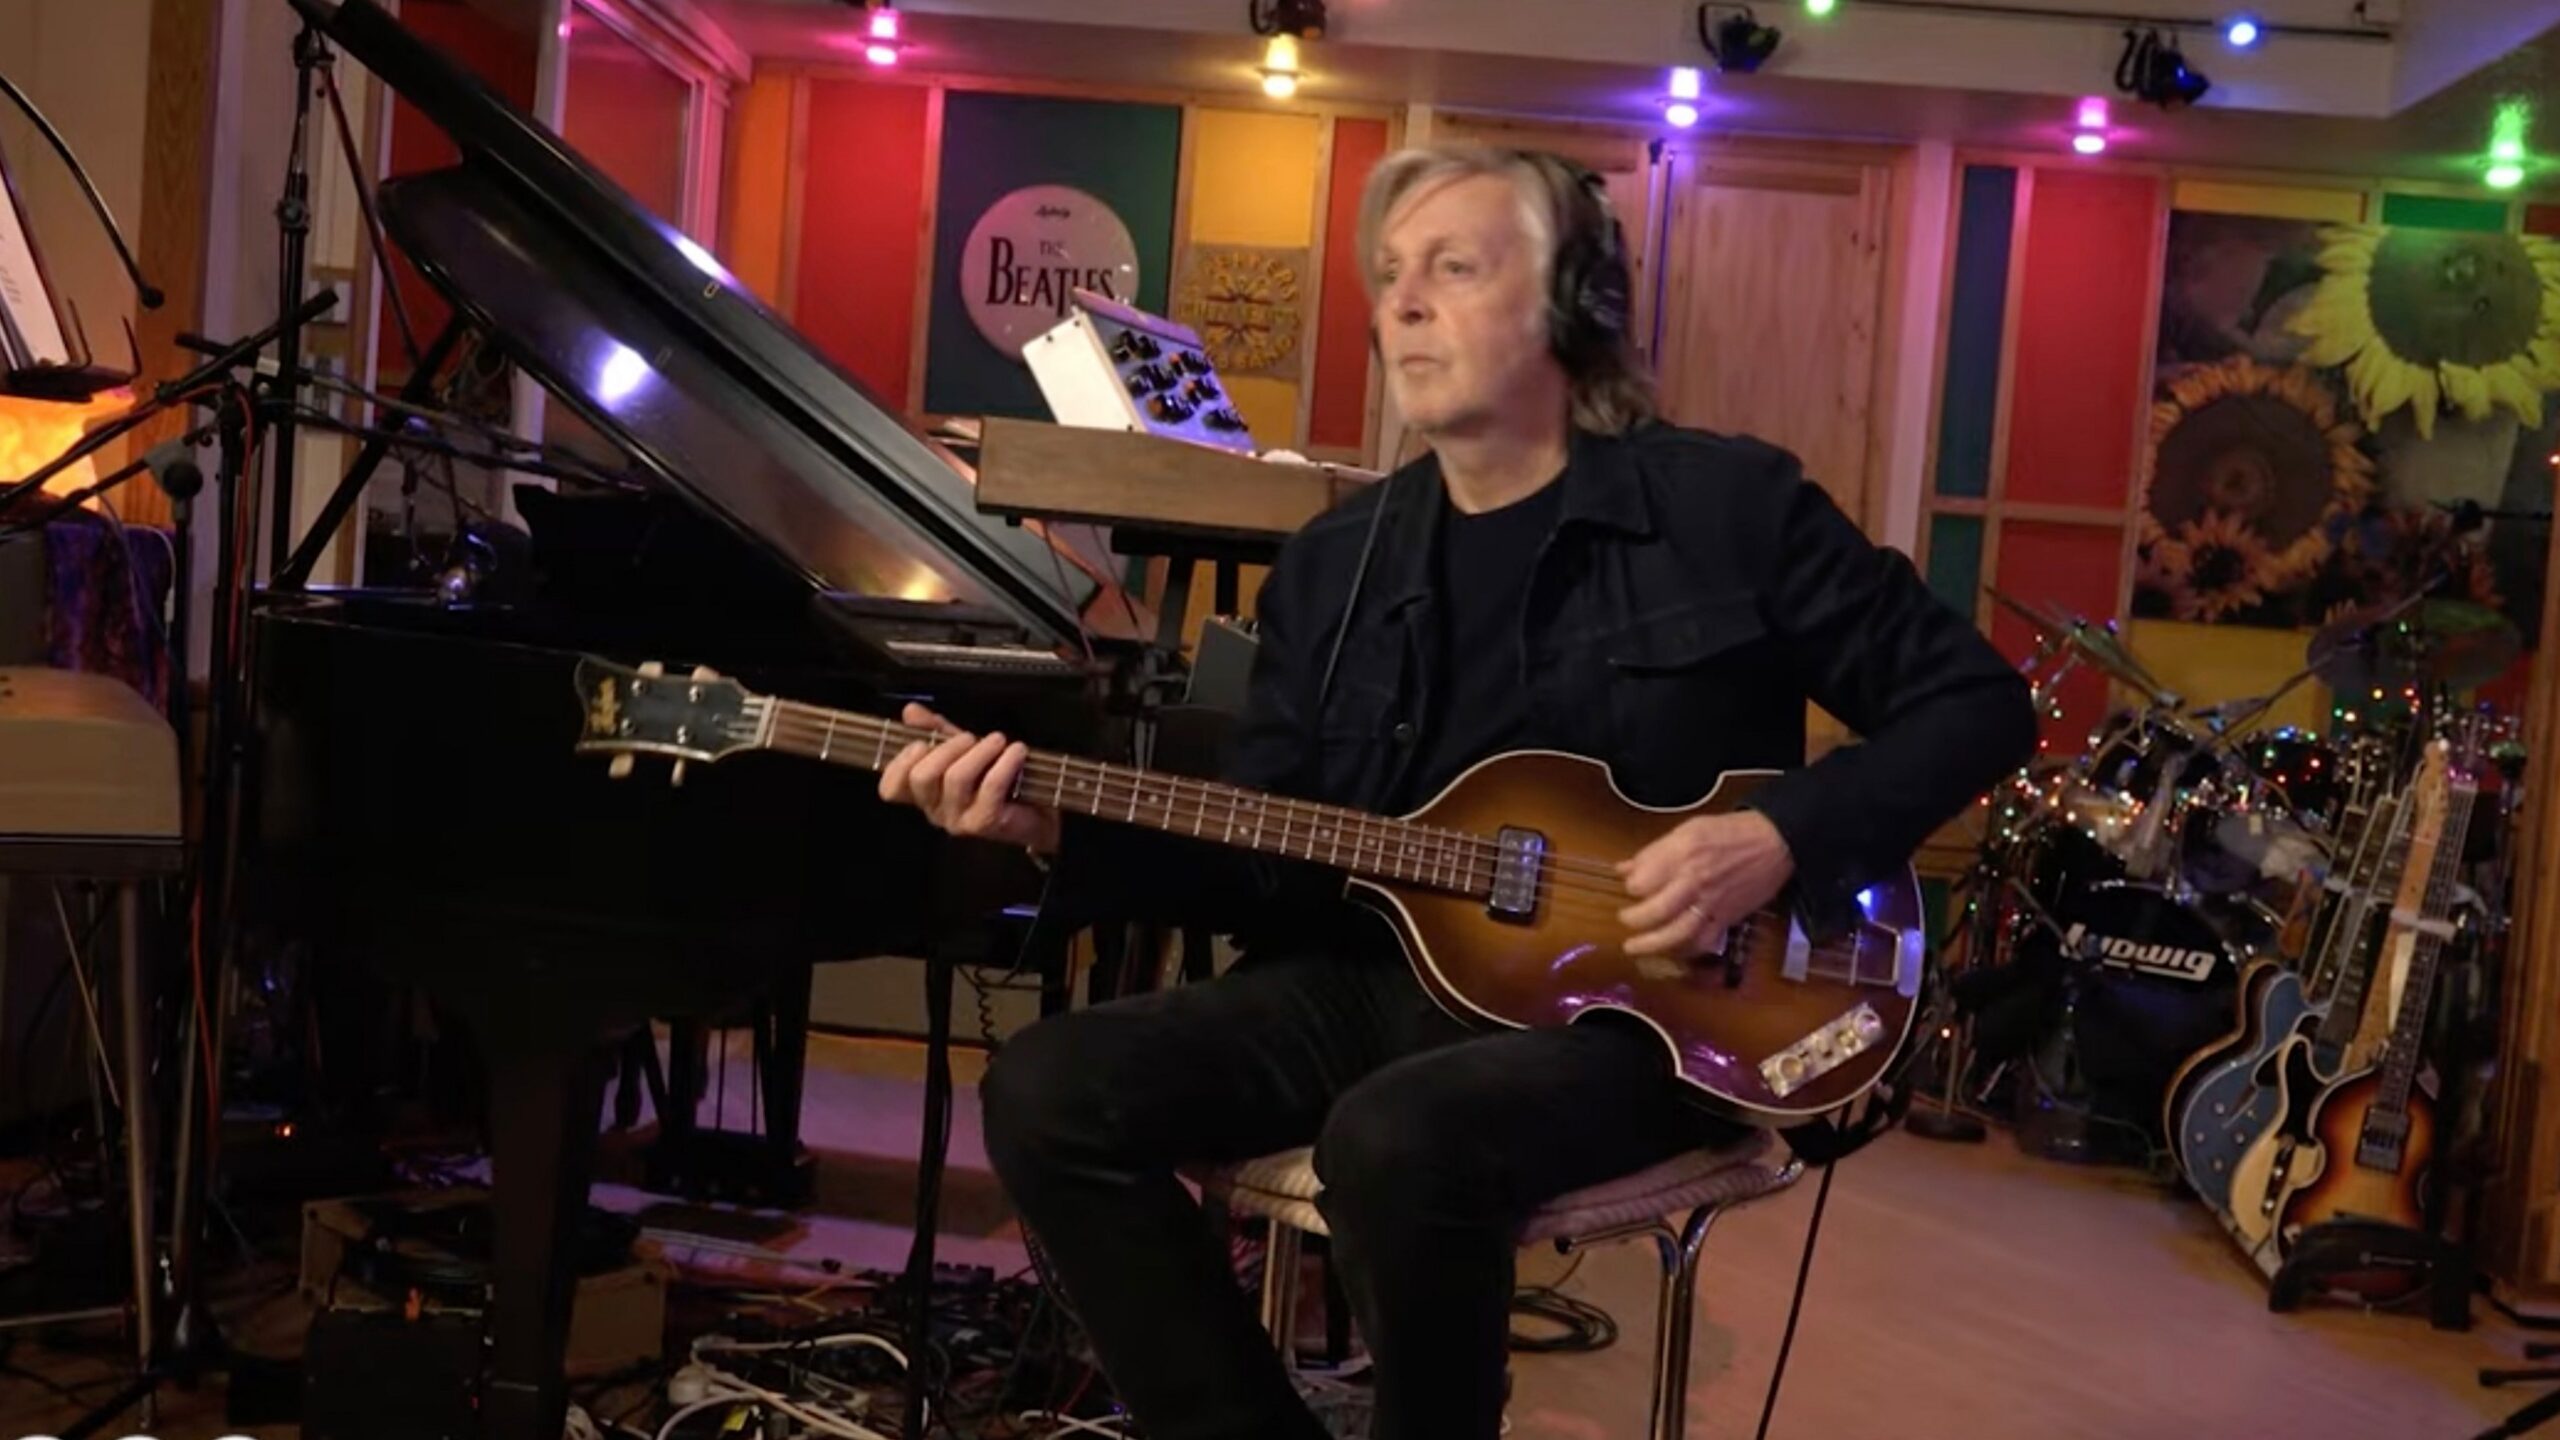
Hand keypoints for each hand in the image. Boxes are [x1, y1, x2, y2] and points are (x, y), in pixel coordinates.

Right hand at [877, 703, 1061, 852]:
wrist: (1039, 809)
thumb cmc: (999, 779)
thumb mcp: (964, 749)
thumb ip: (936, 731)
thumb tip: (911, 711)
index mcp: (924, 794)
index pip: (891, 788)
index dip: (899, 762)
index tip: (922, 742)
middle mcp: (935, 811)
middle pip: (921, 777)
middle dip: (946, 748)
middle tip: (970, 738)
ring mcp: (958, 820)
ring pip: (955, 779)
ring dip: (979, 752)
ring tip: (998, 741)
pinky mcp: (985, 823)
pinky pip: (989, 787)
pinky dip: (1004, 763)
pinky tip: (1016, 751)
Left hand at [1614, 811, 1795, 958]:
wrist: (1775, 842)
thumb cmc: (1729, 831)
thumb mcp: (1688, 830)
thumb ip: (1654, 852)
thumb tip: (1623, 869)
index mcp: (1682, 854)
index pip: (1642, 881)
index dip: (1632, 886)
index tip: (1632, 886)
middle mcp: (1694, 881)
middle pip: (1655, 911)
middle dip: (1633, 919)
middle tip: (1625, 919)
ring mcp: (1711, 903)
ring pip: (1676, 933)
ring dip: (1651, 944)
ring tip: (1632, 947)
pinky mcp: (1727, 919)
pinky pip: (1702, 941)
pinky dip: (1684, 949)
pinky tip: (1671, 948)